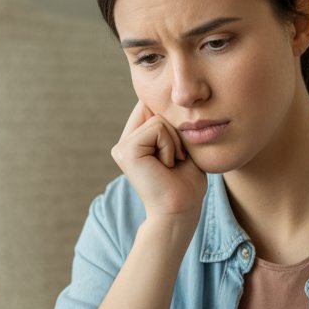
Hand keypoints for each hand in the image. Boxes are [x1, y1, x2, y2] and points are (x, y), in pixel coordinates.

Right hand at [111, 101, 206, 221]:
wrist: (181, 211)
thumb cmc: (187, 184)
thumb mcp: (183, 146)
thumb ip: (173, 123)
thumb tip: (173, 97)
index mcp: (135, 141)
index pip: (152, 107)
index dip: (171, 120)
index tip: (178, 151)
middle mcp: (125, 143)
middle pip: (157, 109)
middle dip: (176, 133)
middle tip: (175, 161)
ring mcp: (122, 147)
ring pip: (159, 119)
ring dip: (174, 142)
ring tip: (171, 165)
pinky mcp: (125, 150)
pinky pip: (157, 128)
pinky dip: (170, 146)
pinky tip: (166, 166)